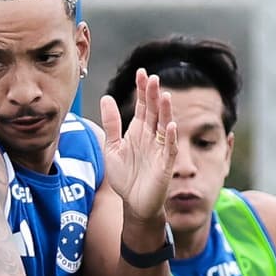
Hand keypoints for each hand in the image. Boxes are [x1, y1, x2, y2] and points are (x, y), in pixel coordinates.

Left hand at [98, 69, 177, 222]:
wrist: (133, 203)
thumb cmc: (125, 176)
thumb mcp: (112, 147)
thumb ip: (111, 124)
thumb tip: (106, 97)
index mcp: (139, 131)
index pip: (143, 105)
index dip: (142, 90)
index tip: (141, 72)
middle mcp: (151, 137)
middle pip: (154, 112)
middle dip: (153, 95)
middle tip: (151, 78)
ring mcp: (160, 150)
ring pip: (164, 126)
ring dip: (165, 112)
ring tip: (163, 95)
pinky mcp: (165, 165)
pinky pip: (169, 149)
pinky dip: (169, 138)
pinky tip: (168, 126)